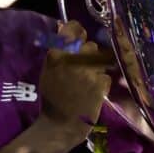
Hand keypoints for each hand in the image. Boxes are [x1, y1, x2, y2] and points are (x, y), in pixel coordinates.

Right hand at [37, 20, 111, 143]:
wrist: (60, 124)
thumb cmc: (51, 98)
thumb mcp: (48, 71)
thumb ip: (57, 51)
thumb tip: (64, 28)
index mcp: (57, 55)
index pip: (74, 28)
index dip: (77, 32)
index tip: (78, 37)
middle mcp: (74, 59)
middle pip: (90, 45)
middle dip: (88, 54)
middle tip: (83, 66)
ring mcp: (88, 71)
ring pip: (100, 59)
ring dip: (96, 67)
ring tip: (89, 79)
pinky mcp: (101, 84)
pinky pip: (105, 75)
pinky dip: (101, 82)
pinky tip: (94, 90)